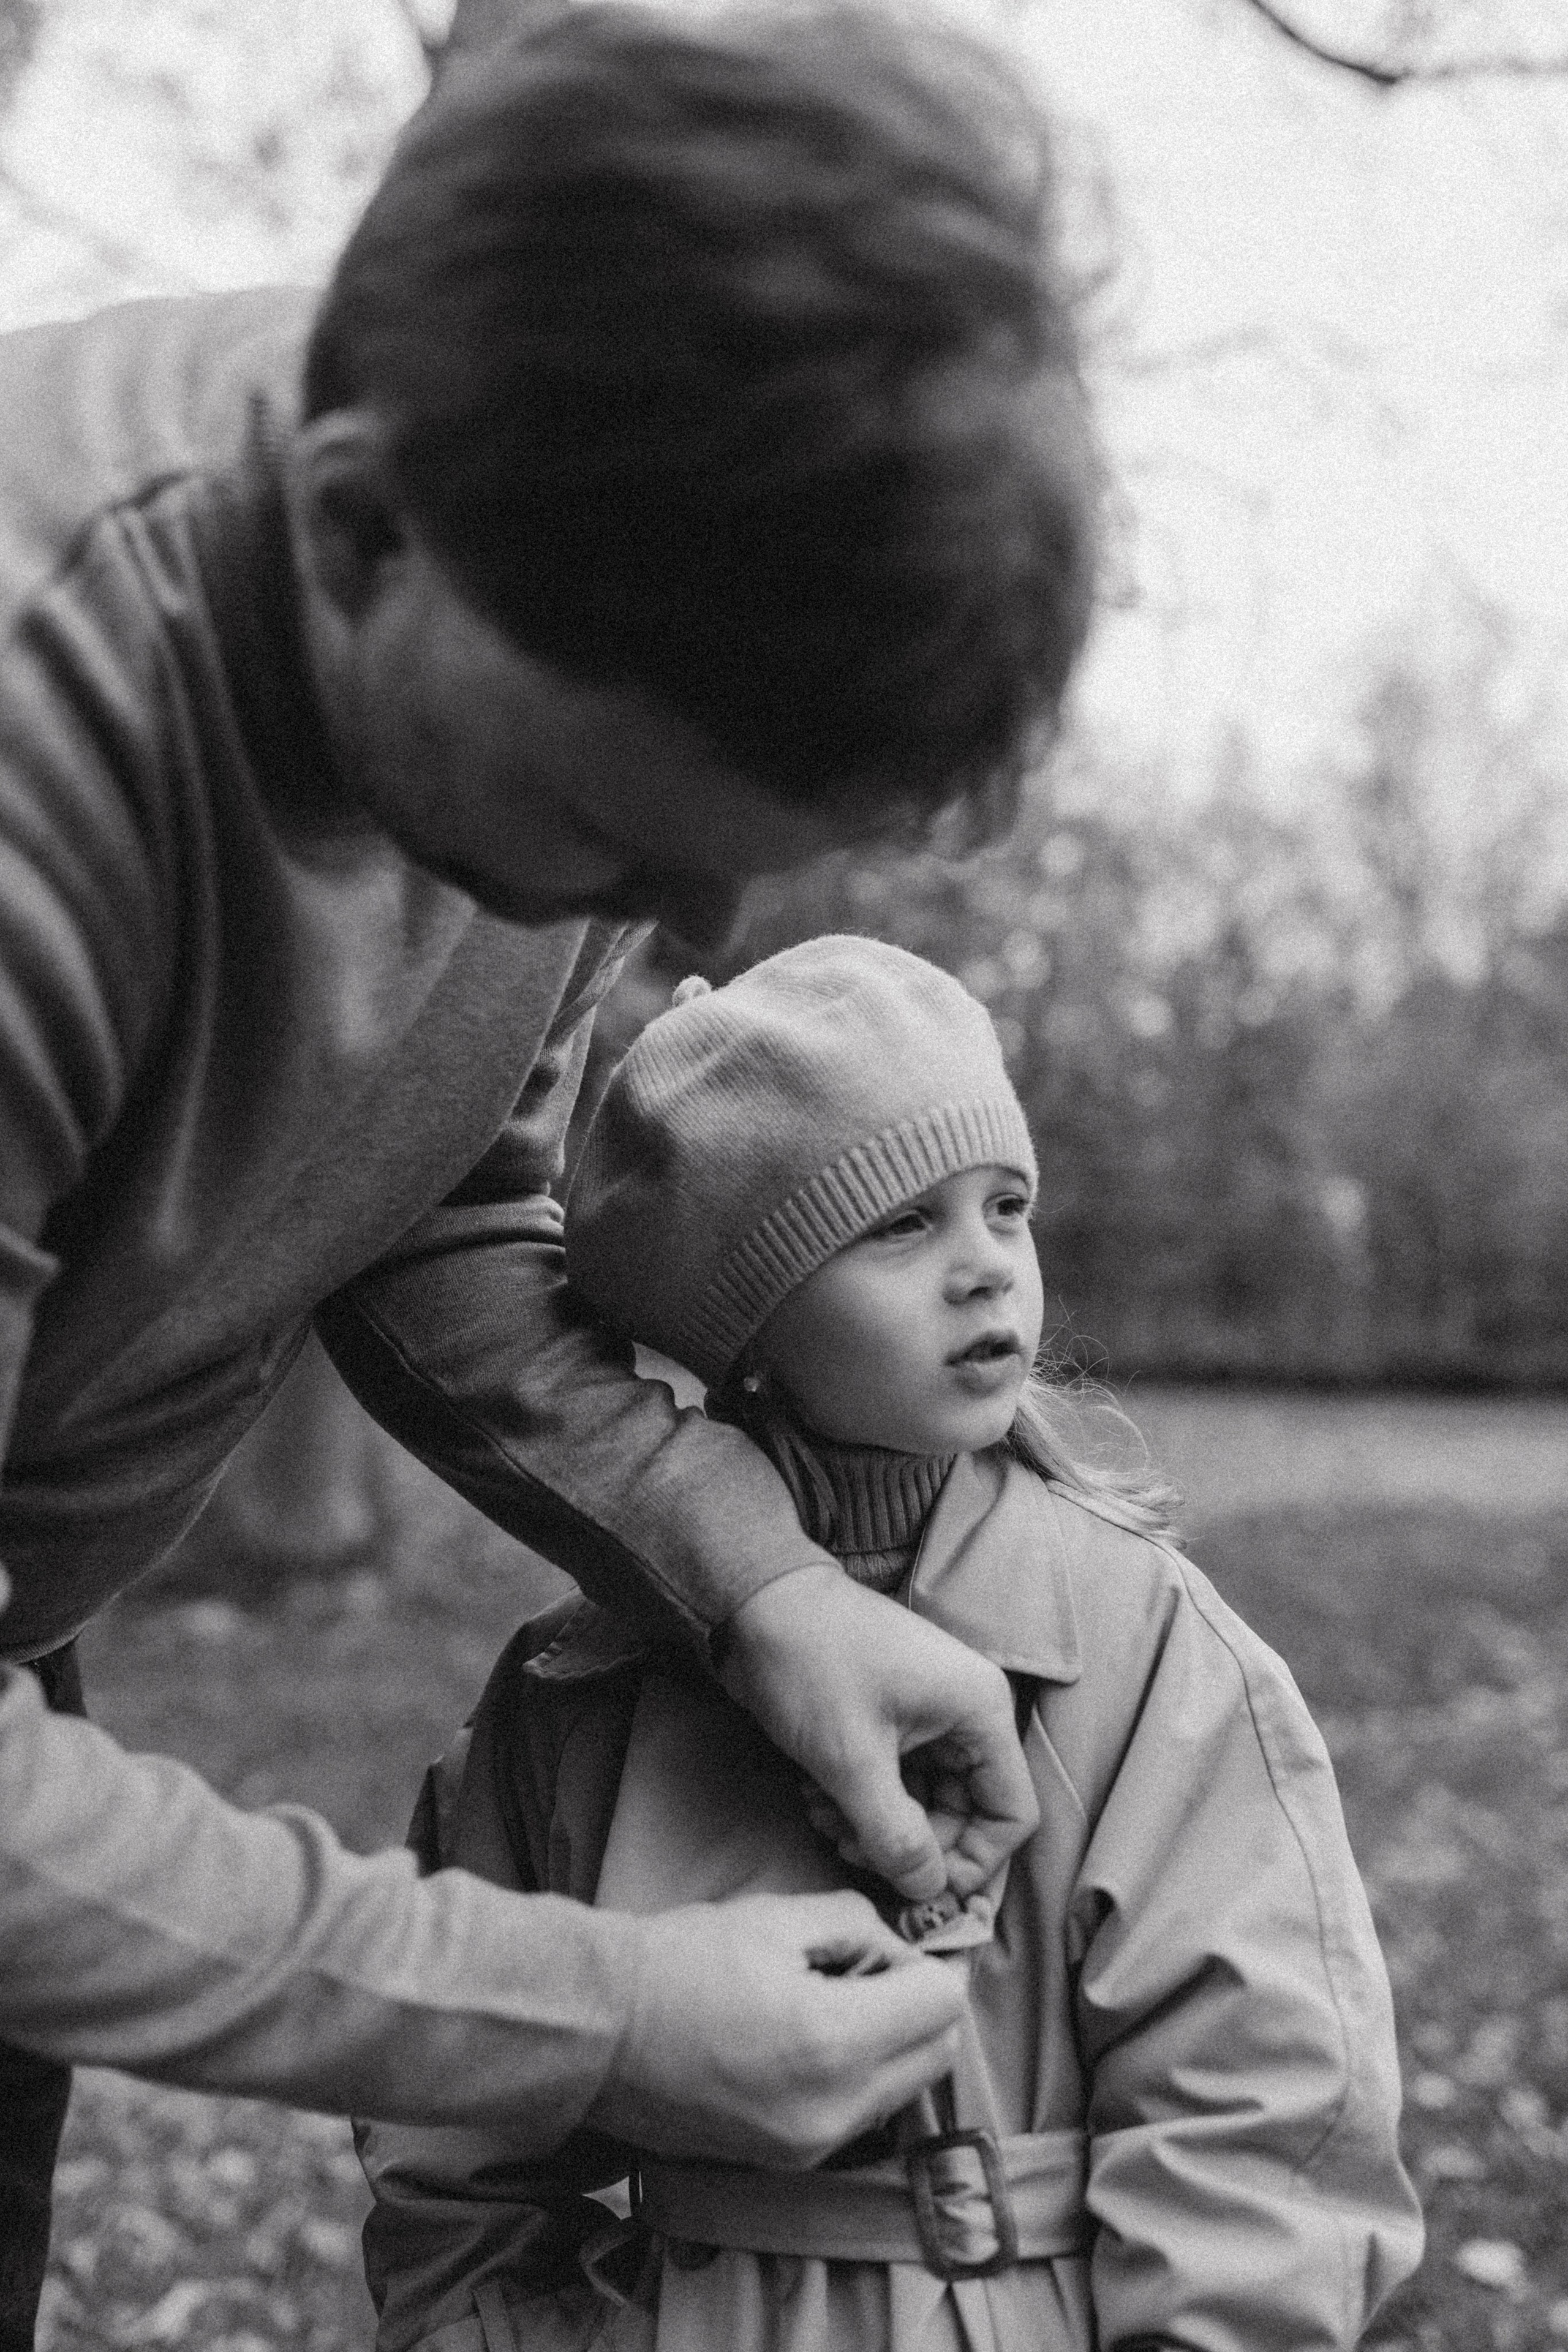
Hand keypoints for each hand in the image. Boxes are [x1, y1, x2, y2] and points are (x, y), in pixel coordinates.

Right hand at [586, 1891, 962, 2166]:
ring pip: (904, 2088)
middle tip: (865, 1969)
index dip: (926, 1960)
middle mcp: (834, 2109)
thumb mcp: (778, 1915)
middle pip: (938, 2053)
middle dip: (919, 2004)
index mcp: (834, 2041)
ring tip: (827, 2004)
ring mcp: (812, 2148)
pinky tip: (803, 2042)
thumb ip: (860, 1925)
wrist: (599, 2033)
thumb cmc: (681, 1961)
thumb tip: (902, 1950)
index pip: (945, 2003)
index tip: (886, 1943)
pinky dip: (856, 2077)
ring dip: (891, 2043)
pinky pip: (860, 2115)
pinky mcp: (789, 2163)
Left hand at [716, 1564, 1037, 1902]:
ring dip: (873, 1826)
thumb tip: (928, 1894)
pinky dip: (859, 1802)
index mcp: (979, 1711)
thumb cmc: (810, 1667)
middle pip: (963, 1815)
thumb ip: (895, 1835)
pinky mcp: (892, 1723)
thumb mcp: (851, 1761)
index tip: (918, 1887)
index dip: (973, 1861)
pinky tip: (815, 1795)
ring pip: (923, 1805)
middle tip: (847, 1845)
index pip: (1012, 1813)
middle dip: (906, 1842)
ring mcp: (928, 1717)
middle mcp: (965, 1714)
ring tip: (822, 1813)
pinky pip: (895, 1784)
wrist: (755, 1603)